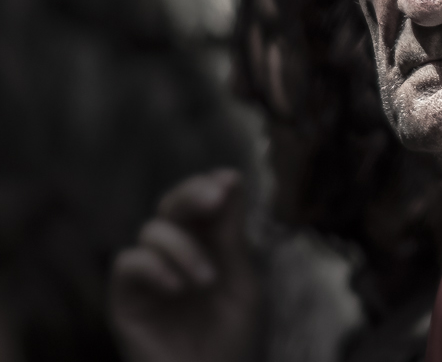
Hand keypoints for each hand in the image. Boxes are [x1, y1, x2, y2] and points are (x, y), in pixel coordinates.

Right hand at [109, 169, 259, 361]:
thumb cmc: (228, 340)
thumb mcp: (240, 281)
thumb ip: (231, 235)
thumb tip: (230, 178)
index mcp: (205, 246)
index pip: (200, 204)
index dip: (210, 185)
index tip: (230, 180)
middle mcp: (173, 255)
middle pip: (171, 206)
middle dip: (192, 194)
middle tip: (215, 196)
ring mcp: (148, 276)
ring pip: (151, 231)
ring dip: (184, 247)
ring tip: (207, 281)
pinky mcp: (124, 300)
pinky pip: (128, 263)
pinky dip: (155, 267)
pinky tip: (179, 288)